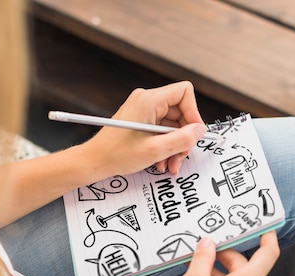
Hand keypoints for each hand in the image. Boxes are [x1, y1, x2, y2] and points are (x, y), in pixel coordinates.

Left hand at [83, 81, 206, 178]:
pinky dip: (165, 146)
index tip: (194, 133)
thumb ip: (182, 139)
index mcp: (149, 100)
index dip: (193, 113)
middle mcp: (147, 101)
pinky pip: (162, 130)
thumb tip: (200, 130)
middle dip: (183, 137)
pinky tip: (161, 161)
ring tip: (169, 164)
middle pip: (180, 112)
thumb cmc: (116, 154)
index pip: (184, 92)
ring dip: (175, 146)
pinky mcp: (141, 121)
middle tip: (181, 157)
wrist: (94, 161)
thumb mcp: (155, 150)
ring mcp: (144, 111)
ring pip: (172, 124)